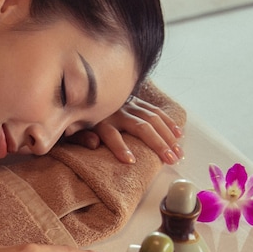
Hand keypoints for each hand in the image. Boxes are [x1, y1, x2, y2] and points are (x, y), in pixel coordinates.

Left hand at [69, 96, 183, 164]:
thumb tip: (94, 143)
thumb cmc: (78, 118)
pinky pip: (156, 111)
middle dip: (157, 143)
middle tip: (169, 160)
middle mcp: (118, 111)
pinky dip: (168, 123)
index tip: (130, 161)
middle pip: (140, 127)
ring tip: (178, 153)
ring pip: (153, 119)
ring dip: (167, 136)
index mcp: (100, 120)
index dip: (120, 148)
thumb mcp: (73, 129)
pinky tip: (178, 134)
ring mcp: (129, 104)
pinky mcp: (136, 101)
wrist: (82, 89)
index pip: (110, 135)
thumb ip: (81, 137)